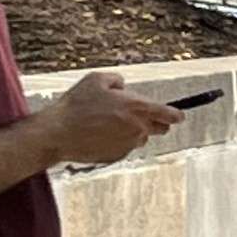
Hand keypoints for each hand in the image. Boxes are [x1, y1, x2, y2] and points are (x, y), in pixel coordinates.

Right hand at [38, 70, 180, 167]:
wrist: (57, 133)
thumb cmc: (76, 104)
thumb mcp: (96, 80)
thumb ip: (117, 80)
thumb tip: (124, 87)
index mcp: (137, 108)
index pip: (170, 114)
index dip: (176, 114)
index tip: (179, 115)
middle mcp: (138, 128)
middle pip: (160, 129)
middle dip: (154, 122)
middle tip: (135, 115)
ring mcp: (128, 145)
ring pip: (140, 138)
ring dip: (132, 131)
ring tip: (107, 123)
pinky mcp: (117, 156)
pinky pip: (124, 147)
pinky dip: (117, 141)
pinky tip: (98, 134)